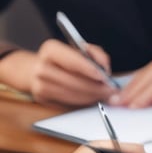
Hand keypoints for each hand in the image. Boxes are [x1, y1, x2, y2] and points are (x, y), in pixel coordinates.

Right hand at [0, 41, 117, 106]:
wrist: (39, 68)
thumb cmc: (67, 59)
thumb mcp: (81, 49)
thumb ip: (96, 54)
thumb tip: (105, 67)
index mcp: (50, 49)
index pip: (71, 60)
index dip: (88, 69)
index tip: (104, 76)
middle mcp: (41, 66)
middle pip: (72, 81)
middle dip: (95, 87)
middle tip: (111, 89)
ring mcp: (39, 84)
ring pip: (72, 95)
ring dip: (91, 96)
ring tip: (104, 94)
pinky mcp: (41, 98)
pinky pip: (68, 103)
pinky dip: (83, 101)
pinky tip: (92, 97)